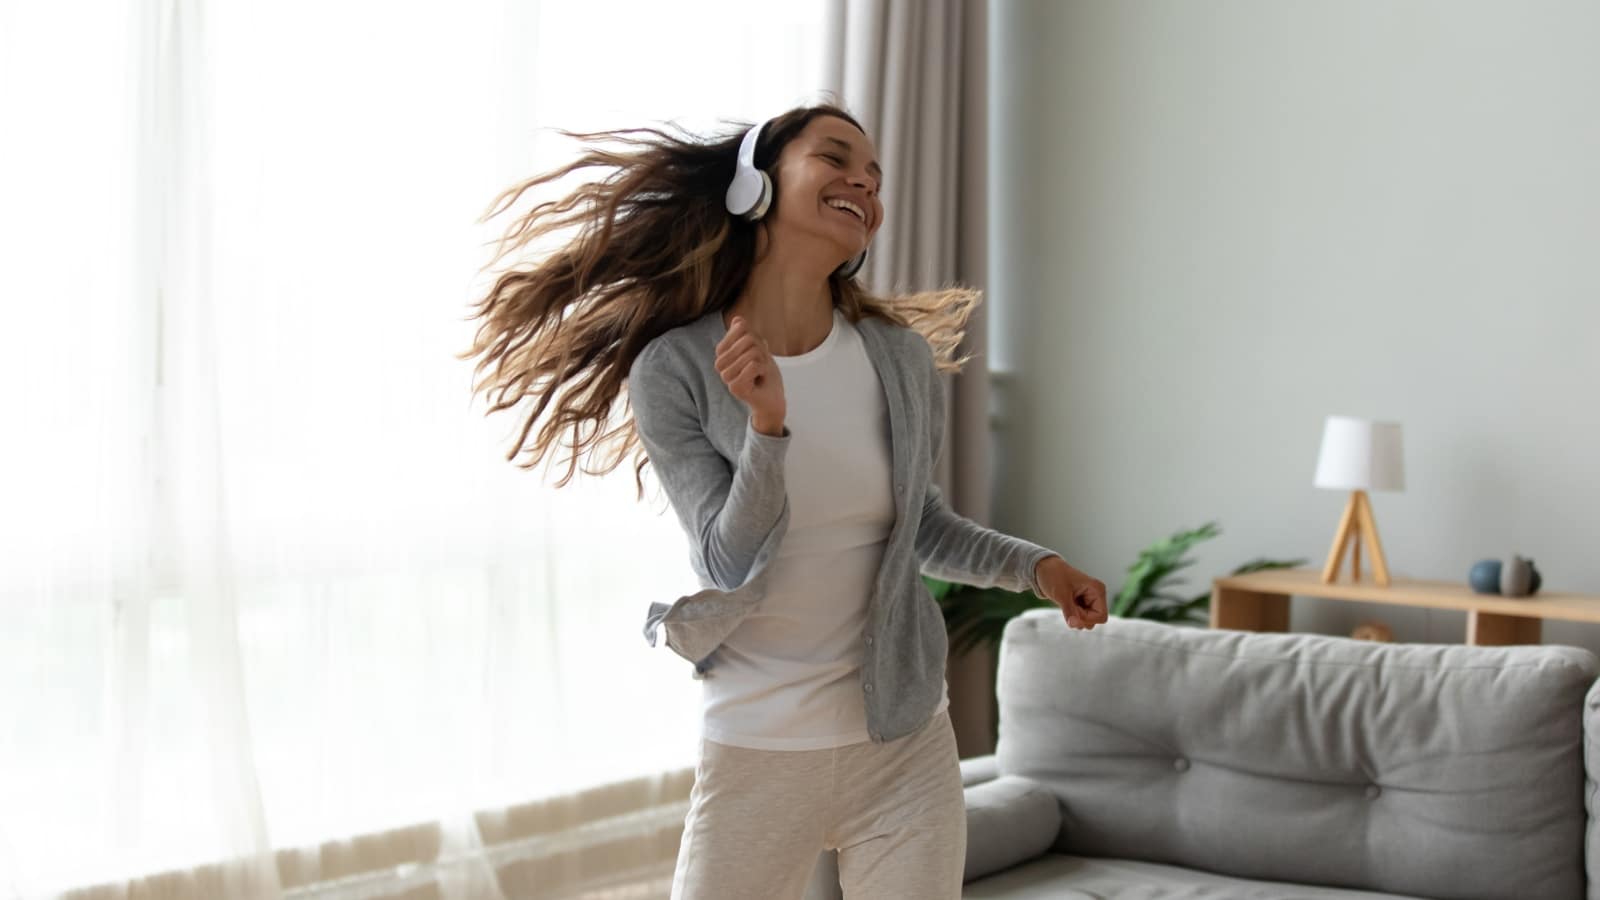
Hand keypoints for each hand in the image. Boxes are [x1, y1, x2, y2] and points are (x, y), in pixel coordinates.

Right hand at [716, 316, 785, 430]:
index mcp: (723, 352)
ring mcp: (725, 377)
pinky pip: (753, 366)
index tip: (758, 352)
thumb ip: (747, 334)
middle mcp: (720, 364)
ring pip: (751, 354)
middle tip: (761, 364)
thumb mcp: (758, 348)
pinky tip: (760, 380)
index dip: (756, 337)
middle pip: (747, 340)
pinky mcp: (734, 387)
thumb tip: (738, 320)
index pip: (740, 329)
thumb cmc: (765, 373)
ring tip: (760, 373)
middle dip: (761, 350)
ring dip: (763, 362)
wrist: (772, 398)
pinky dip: (763, 370)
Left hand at [1036, 556, 1108, 630]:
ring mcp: (1089, 600)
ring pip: (1087, 620)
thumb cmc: (1054, 575)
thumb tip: (1074, 625)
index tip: (1072, 612)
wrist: (1044, 568)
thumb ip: (1069, 611)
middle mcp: (1096, 596)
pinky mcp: (1081, 603)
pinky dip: (1072, 615)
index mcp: (1097, 590)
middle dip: (1080, 618)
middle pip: (1095, 620)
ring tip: (1065, 604)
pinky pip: (1080, 617)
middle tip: (1067, 606)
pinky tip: (1065, 605)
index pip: (1101, 616)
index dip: (1086, 619)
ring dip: (1075, 617)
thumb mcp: (1061, 594)